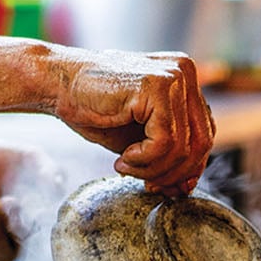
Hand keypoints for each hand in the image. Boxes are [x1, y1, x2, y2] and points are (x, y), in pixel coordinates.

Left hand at [0, 141, 55, 260]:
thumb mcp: (23, 157)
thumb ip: (44, 169)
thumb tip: (58, 185)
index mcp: (36, 221)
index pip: (46, 230)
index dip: (42, 220)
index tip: (35, 204)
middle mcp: (17, 240)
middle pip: (25, 247)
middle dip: (16, 224)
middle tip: (9, 200)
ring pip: (0, 257)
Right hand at [54, 50, 213, 194]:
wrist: (56, 84)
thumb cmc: (94, 109)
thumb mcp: (139, 137)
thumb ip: (167, 154)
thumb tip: (187, 187)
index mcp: (185, 80)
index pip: (205, 134)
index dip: (187, 168)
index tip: (160, 184)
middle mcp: (185, 72)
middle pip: (202, 143)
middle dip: (173, 173)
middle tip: (146, 184)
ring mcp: (173, 76)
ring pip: (183, 146)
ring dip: (154, 169)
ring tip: (127, 167)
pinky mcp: (157, 85)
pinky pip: (165, 141)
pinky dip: (144, 159)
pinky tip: (123, 157)